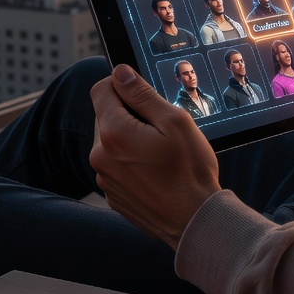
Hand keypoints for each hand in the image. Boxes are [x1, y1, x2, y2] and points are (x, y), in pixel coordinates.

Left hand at [89, 64, 221, 249]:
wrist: (194, 220)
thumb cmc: (190, 170)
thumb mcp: (174, 121)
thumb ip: (142, 94)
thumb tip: (120, 72)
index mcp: (113, 133)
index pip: (100, 89)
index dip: (123, 85)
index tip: (145, 95)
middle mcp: (99, 155)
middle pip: (105, 115)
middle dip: (129, 113)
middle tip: (161, 128)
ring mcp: (104, 178)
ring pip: (111, 141)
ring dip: (130, 138)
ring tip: (161, 153)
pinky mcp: (112, 194)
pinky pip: (116, 166)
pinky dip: (131, 162)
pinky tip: (156, 172)